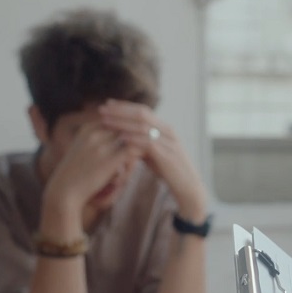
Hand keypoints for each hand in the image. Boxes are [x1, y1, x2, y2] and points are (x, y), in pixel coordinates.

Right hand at [43, 121, 141, 217]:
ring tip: (150, 148)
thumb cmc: (76, 172)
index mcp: (88, 128)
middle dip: (138, 131)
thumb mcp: (84, 149)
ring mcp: (101, 146)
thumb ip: (99, 139)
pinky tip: (148, 158)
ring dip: (140, 141)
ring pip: (130, 136)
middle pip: (125, 125)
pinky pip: (132, 151)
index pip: (117, 118)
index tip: (143, 130)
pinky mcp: (108, 161)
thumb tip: (119, 135)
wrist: (64, 190)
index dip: (130, 123)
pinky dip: (141, 153)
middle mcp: (94, 134)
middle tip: (152, 137)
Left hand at [97, 99, 206, 219]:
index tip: (107, 104)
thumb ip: (141, 143)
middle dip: (120, 110)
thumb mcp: (154, 154)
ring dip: (122, 123)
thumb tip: (123, 136)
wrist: (188, 188)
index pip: (143, 110)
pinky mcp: (168, 155)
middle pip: (142, 114)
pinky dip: (134, 139)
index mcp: (165, 129)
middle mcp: (168, 132)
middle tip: (102, 109)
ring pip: (143, 126)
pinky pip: (149, 143)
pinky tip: (120, 138)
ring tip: (106, 122)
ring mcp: (169, 142)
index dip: (124, 106)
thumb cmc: (169, 172)